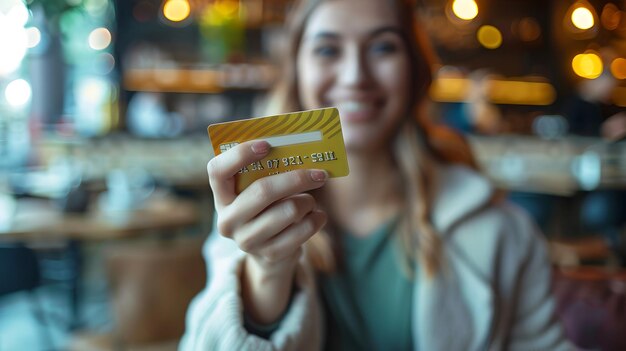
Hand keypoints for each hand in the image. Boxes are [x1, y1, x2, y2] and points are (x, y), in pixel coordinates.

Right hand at [207, 140, 327, 272]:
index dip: (240, 154)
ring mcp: (247, 241)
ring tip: (311, 200)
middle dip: (295, 178)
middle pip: (262, 191)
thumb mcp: (260, 189)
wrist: (272, 251)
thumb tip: (300, 149)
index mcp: (221, 197)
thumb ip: (269, 171)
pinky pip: (303, 230)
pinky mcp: (270, 255)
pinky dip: (316, 218)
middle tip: (320, 173)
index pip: (218, 171)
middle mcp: (228, 220)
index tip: (266, 145)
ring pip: (289, 210)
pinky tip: (317, 215)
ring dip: (307, 201)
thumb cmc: (268, 208)